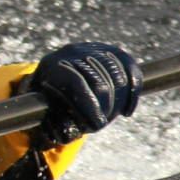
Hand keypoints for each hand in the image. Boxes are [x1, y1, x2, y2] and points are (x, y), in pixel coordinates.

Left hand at [29, 41, 143, 144]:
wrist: (52, 75)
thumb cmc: (48, 102)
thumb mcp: (45, 111)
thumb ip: (57, 122)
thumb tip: (69, 131)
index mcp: (52, 66)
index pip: (77, 83)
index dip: (90, 106)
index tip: (98, 126)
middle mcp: (72, 51)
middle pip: (99, 81)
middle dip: (105, 107)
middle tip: (103, 122)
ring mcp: (92, 48)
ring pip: (116, 75)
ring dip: (118, 101)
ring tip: (113, 115)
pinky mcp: (110, 50)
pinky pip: (129, 67)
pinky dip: (133, 89)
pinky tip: (127, 110)